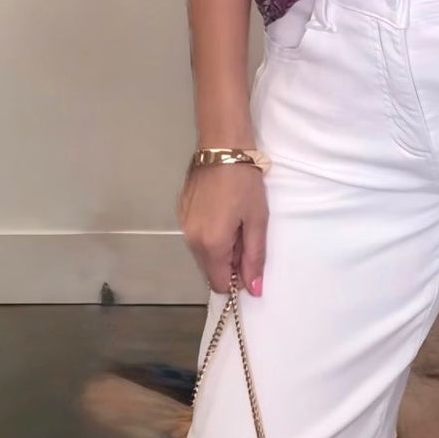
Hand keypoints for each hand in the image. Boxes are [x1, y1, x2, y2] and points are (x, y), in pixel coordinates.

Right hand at [177, 164, 268, 297]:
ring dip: (219, 246)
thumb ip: (254, 258)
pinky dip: (210, 231)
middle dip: (229, 260)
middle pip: (210, 269)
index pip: (220, 284)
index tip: (249, 258)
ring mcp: (183, 226)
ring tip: (233, 218)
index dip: (237, 278)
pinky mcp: (181, 212)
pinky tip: (221, 209)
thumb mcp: (257, 221)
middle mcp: (192, 240)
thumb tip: (254, 289)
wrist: (222, 148)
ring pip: (203, 252)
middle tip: (244, 232)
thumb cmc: (245, 184)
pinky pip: (197, 235)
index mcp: (211, 245)